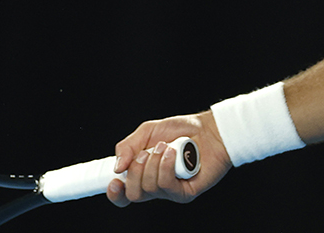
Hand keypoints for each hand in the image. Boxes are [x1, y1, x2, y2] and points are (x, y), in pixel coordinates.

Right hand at [106, 110, 232, 206]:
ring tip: (165, 147)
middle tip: (146, 152)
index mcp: (143, 174)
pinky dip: (165, 166)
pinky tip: (172, 153)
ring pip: (149, 188)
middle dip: (136, 171)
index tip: (114, 180)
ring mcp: (170, 191)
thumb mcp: (148, 132)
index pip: (124, 194)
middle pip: (133, 195)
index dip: (115, 192)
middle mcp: (155, 186)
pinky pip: (167, 186)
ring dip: (154, 163)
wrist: (209, 129)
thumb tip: (117, 167)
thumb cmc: (181, 130)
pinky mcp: (185, 193)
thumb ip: (128, 147)